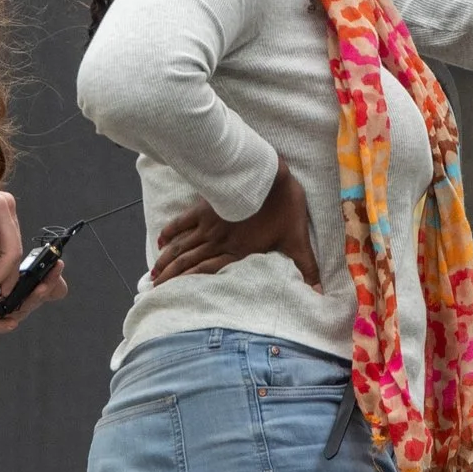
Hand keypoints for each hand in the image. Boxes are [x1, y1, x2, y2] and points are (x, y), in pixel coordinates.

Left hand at [0, 251, 69, 338]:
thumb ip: (11, 256)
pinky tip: (11, 320)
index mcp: (15, 287)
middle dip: (47, 287)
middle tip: (53, 273)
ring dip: (30, 302)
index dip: (52, 278)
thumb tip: (35, 250)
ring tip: (38, 288)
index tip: (58, 263)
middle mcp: (9, 302)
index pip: (40, 287)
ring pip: (19, 312)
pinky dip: (2, 325)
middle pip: (34, 300)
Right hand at [150, 159, 322, 289]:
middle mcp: (218, 241)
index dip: (188, 287)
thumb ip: (305, 267)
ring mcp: (208, 224)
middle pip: (188, 263)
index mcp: (238, 252)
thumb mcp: (297, 239)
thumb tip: (320, 293)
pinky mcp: (205, 207)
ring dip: (166, 260)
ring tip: (152, 275)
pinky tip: (161, 242)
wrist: (268, 173)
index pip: (207, 274)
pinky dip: (170, 232)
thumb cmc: (284, 206)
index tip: (172, 299)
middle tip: (152, 291)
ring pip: (181, 246)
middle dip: (170, 278)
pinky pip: (182, 222)